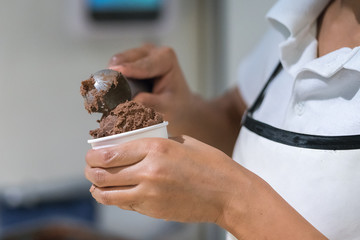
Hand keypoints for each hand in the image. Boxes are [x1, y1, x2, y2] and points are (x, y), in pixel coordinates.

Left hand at [84, 136, 241, 222]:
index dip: (93, 155)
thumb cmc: (209, 163)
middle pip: (102, 175)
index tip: (91, 155)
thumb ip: (156, 143)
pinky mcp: (154, 210)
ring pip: (108, 195)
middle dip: (90, 171)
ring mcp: (150, 194)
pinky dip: (115, 199)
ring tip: (95, 184)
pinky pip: (125, 205)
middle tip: (90, 168)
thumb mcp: (182, 142)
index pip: (109, 153)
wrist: (228, 193)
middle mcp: (149, 171)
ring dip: (96, 189)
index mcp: (156, 147)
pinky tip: (116, 194)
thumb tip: (135, 146)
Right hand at [108, 44, 192, 136]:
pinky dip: (112, 76)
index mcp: (165, 58)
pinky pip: (116, 66)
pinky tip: (110, 89)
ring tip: (105, 92)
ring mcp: (141, 54)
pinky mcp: (132, 60)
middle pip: (125, 58)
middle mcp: (152, 51)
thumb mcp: (167, 107)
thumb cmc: (176, 105)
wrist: (179, 105)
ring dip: (111, 74)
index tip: (112, 73)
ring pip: (117, 60)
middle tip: (103, 89)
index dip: (127, 69)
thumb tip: (133, 100)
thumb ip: (152, 103)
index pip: (143, 64)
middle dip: (114, 72)